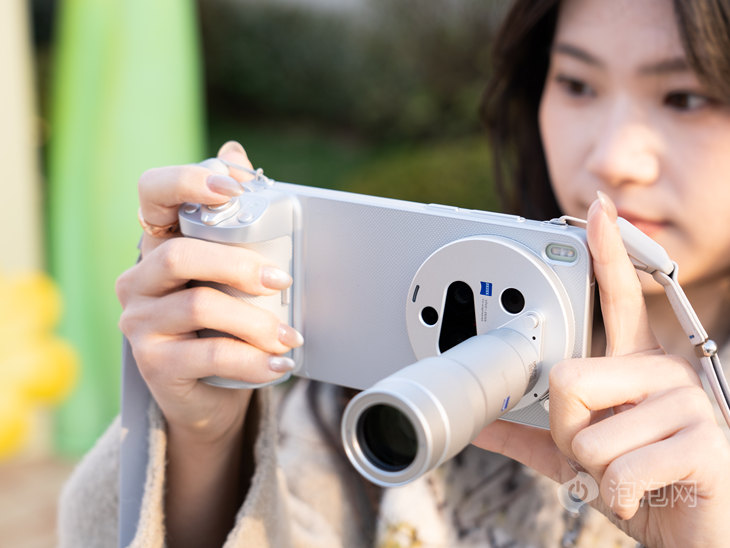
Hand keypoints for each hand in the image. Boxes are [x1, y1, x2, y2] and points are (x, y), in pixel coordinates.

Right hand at [115, 142, 302, 546]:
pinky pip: (208, 354)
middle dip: (239, 265)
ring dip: (257, 321)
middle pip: (180, 255)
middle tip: (282, 282)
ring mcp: (139, 322)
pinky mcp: (153, 364)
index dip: (186, 182)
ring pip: (199, 305)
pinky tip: (281, 363)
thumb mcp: (229, 272)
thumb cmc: (224, 323)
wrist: (209, 392)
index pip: (150, 195)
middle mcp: (138, 279)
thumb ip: (233, 219)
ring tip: (291, 336)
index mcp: (158, 245)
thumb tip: (233, 152)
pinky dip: (253, 358)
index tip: (234, 189)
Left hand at [472, 195, 729, 546]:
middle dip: (569, 434)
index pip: (619, 298)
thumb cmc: (645, 487)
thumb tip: (483, 424)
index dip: (606, 253)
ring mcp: (687, 404)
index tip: (598, 211)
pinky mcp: (704, 443)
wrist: (697, 537)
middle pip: (566, 380)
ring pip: (587, 435)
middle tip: (604, 456)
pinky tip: (649, 495)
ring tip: (632, 476)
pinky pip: (619, 470)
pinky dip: (620, 498)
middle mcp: (662, 373)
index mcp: (635, 366)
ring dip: (596, 473)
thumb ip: (532, 437)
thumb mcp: (579, 459)